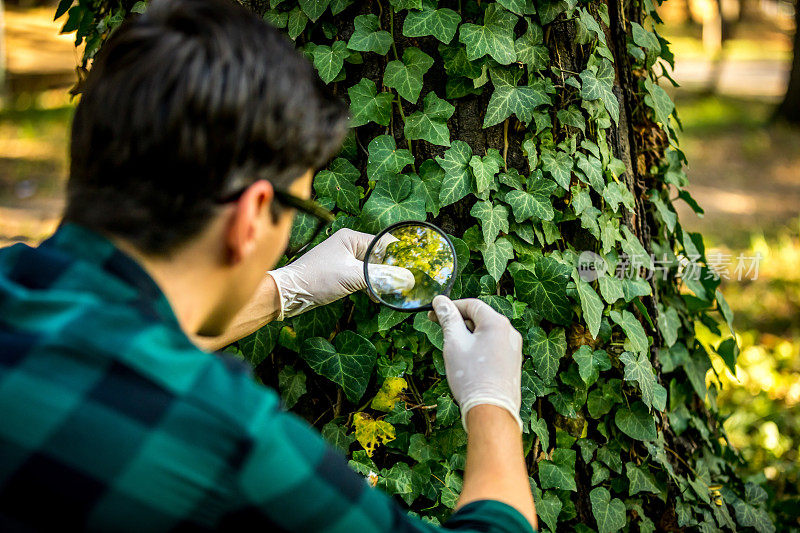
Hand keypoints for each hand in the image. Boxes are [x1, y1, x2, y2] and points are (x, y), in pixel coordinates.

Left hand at [269, 228, 413, 319]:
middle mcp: (349, 244)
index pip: (385, 243)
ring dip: (381, 279)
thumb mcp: (352, 277)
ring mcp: (345, 258)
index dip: (400, 256)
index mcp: (351, 237)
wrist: (289, 294)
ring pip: (373, 268)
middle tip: (407, 283)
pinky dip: (371, 285)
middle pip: (380, 255)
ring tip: (393, 292)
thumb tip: (407, 279)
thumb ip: (380, 277)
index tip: (414, 268)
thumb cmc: (316, 279)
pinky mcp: (342, 272)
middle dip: (392, 270)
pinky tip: (377, 296)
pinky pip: (363, 276)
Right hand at [429, 296, 522, 432]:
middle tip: (438, 328)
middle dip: (458, 321)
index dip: (450, 306)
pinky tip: (466, 361)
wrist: (491, 411)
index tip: (433, 313)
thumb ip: (448, 319)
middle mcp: (510, 332)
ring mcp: (513, 348)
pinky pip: (493, 346)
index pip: (471, 305)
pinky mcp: (513, 363)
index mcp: (497, 323)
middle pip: (480, 318)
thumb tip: (441, 301)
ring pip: (486, 333)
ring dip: (467, 335)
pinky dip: (478, 347)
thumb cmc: (471, 376)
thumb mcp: (454, 343)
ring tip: (451, 348)